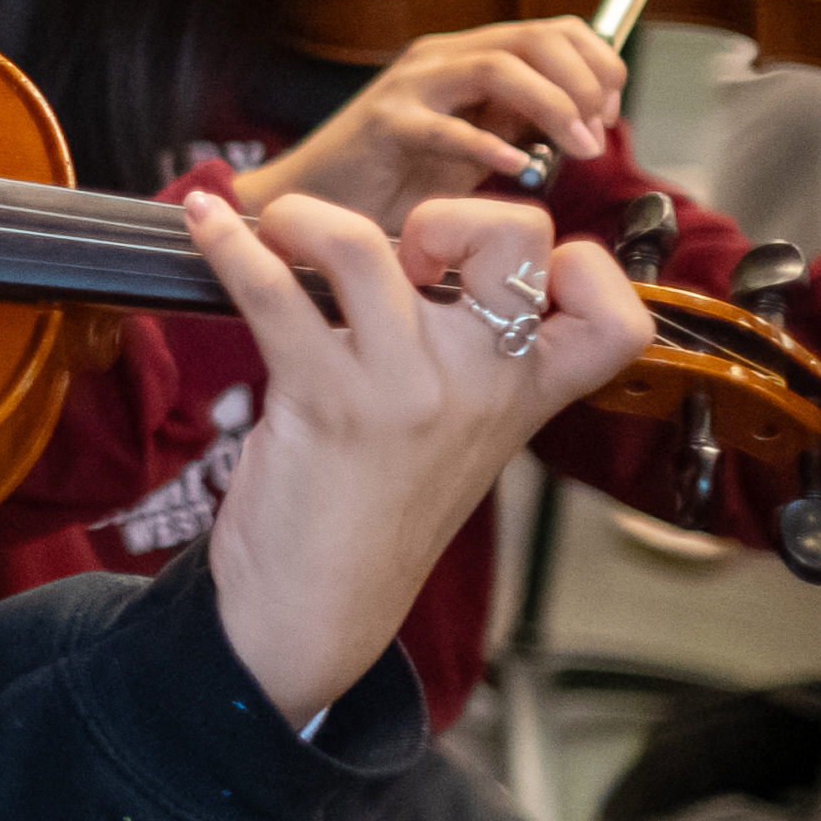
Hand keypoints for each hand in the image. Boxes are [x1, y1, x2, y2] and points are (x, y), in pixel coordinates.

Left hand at [184, 186, 644, 722]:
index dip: (584, 267)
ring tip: (278, 228)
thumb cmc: (377, 510)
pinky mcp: (325, 400)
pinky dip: (228, 246)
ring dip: (306, 216)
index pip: (616, 321)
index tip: (510, 275)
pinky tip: (204, 226)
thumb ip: (466, 359)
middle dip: (454, 211)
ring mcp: (404, 390)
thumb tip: (415, 256)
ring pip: (364, 247)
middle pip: (516, 237)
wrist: (316, 608)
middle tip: (398, 255)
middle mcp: (479, 383)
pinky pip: (273, 291)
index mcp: (526, 395)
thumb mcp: (459, 436)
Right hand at [236, 21, 629, 226]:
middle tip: (598, 134)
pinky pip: (446, 127)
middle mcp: (442, 58)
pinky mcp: (385, 123)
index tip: (610, 112)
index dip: (597, 63)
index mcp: (468, 56)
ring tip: (575, 148)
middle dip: (584, 81)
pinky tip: (516, 167)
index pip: (554, 30)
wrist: (313, 202)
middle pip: (536, 37)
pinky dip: (489, 145)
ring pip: (500, 66)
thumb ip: (518, 123)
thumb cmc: (392, 179)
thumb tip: (582, 119)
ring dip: (553, 105)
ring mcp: (412, 85)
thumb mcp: (474, 145)